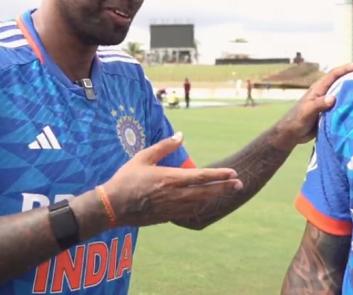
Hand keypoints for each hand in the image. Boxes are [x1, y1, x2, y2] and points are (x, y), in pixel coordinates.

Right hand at [101, 133, 241, 226]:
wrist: (112, 206)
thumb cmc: (126, 179)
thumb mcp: (143, 157)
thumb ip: (164, 146)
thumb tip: (180, 135)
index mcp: (170, 178)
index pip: (201, 176)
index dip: (219, 175)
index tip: (233, 173)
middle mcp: (175, 195)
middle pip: (206, 191)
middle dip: (224, 187)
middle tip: (240, 184)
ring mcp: (172, 208)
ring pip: (199, 202)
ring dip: (214, 197)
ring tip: (226, 192)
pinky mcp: (167, 216)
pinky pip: (189, 211)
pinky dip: (200, 206)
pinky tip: (205, 202)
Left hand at [271, 61, 352, 150]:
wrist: (291, 133)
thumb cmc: (296, 120)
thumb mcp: (307, 112)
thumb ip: (319, 104)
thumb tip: (333, 98)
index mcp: (319, 88)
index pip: (336, 74)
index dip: (349, 68)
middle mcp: (325, 91)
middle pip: (343, 79)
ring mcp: (328, 100)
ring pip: (345, 90)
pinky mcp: (331, 110)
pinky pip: (344, 102)